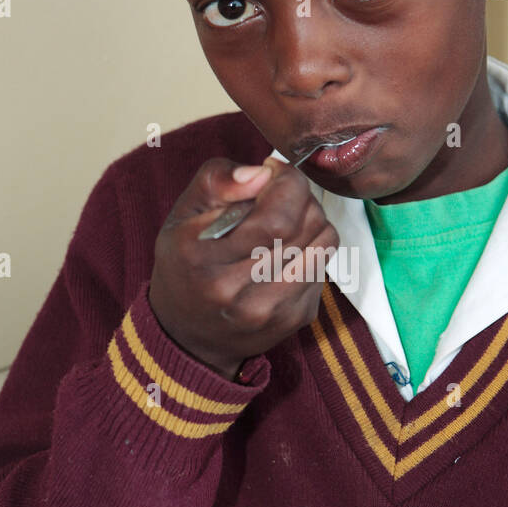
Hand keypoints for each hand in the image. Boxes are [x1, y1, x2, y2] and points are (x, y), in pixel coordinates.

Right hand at [149, 156, 338, 379]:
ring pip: (324, 242)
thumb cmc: (186, 262)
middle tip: (280, 197)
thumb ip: (217, 180)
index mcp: (201, 257)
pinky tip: (285, 253)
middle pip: (306, 225)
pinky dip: (312, 250)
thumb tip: (263, 173)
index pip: (277, 217)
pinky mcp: (294, 320)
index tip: (274, 174)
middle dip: (300, 198)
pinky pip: (325, 266)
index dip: (288, 183)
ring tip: (285, 223)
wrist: (188, 333)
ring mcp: (269, 310)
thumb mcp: (183, 213)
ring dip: (312, 221)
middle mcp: (234, 291)